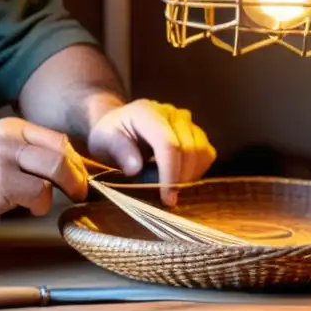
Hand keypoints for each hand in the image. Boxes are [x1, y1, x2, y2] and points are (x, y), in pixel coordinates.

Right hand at [0, 117, 88, 223]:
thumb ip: (26, 151)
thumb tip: (64, 167)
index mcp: (14, 128)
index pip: (58, 140)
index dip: (74, 162)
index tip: (77, 178)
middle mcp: (12, 139)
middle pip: (62, 154)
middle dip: (76, 178)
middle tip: (77, 192)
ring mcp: (6, 159)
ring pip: (55, 171)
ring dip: (57, 192)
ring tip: (41, 202)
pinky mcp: (1, 182)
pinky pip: (39, 194)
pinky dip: (40, 205)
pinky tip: (25, 208)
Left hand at [86, 100, 215, 206]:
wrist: (118, 126)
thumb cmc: (109, 136)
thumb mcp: (103, 142)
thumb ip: (118, 151)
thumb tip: (135, 168)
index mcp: (146, 112)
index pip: (168, 144)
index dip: (170, 173)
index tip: (166, 198)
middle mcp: (170, 112)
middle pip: (189, 149)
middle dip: (180, 179)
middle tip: (166, 198)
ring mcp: (186, 120)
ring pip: (202, 151)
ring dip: (190, 176)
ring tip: (170, 187)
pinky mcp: (195, 131)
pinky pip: (207, 153)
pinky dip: (197, 170)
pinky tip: (179, 178)